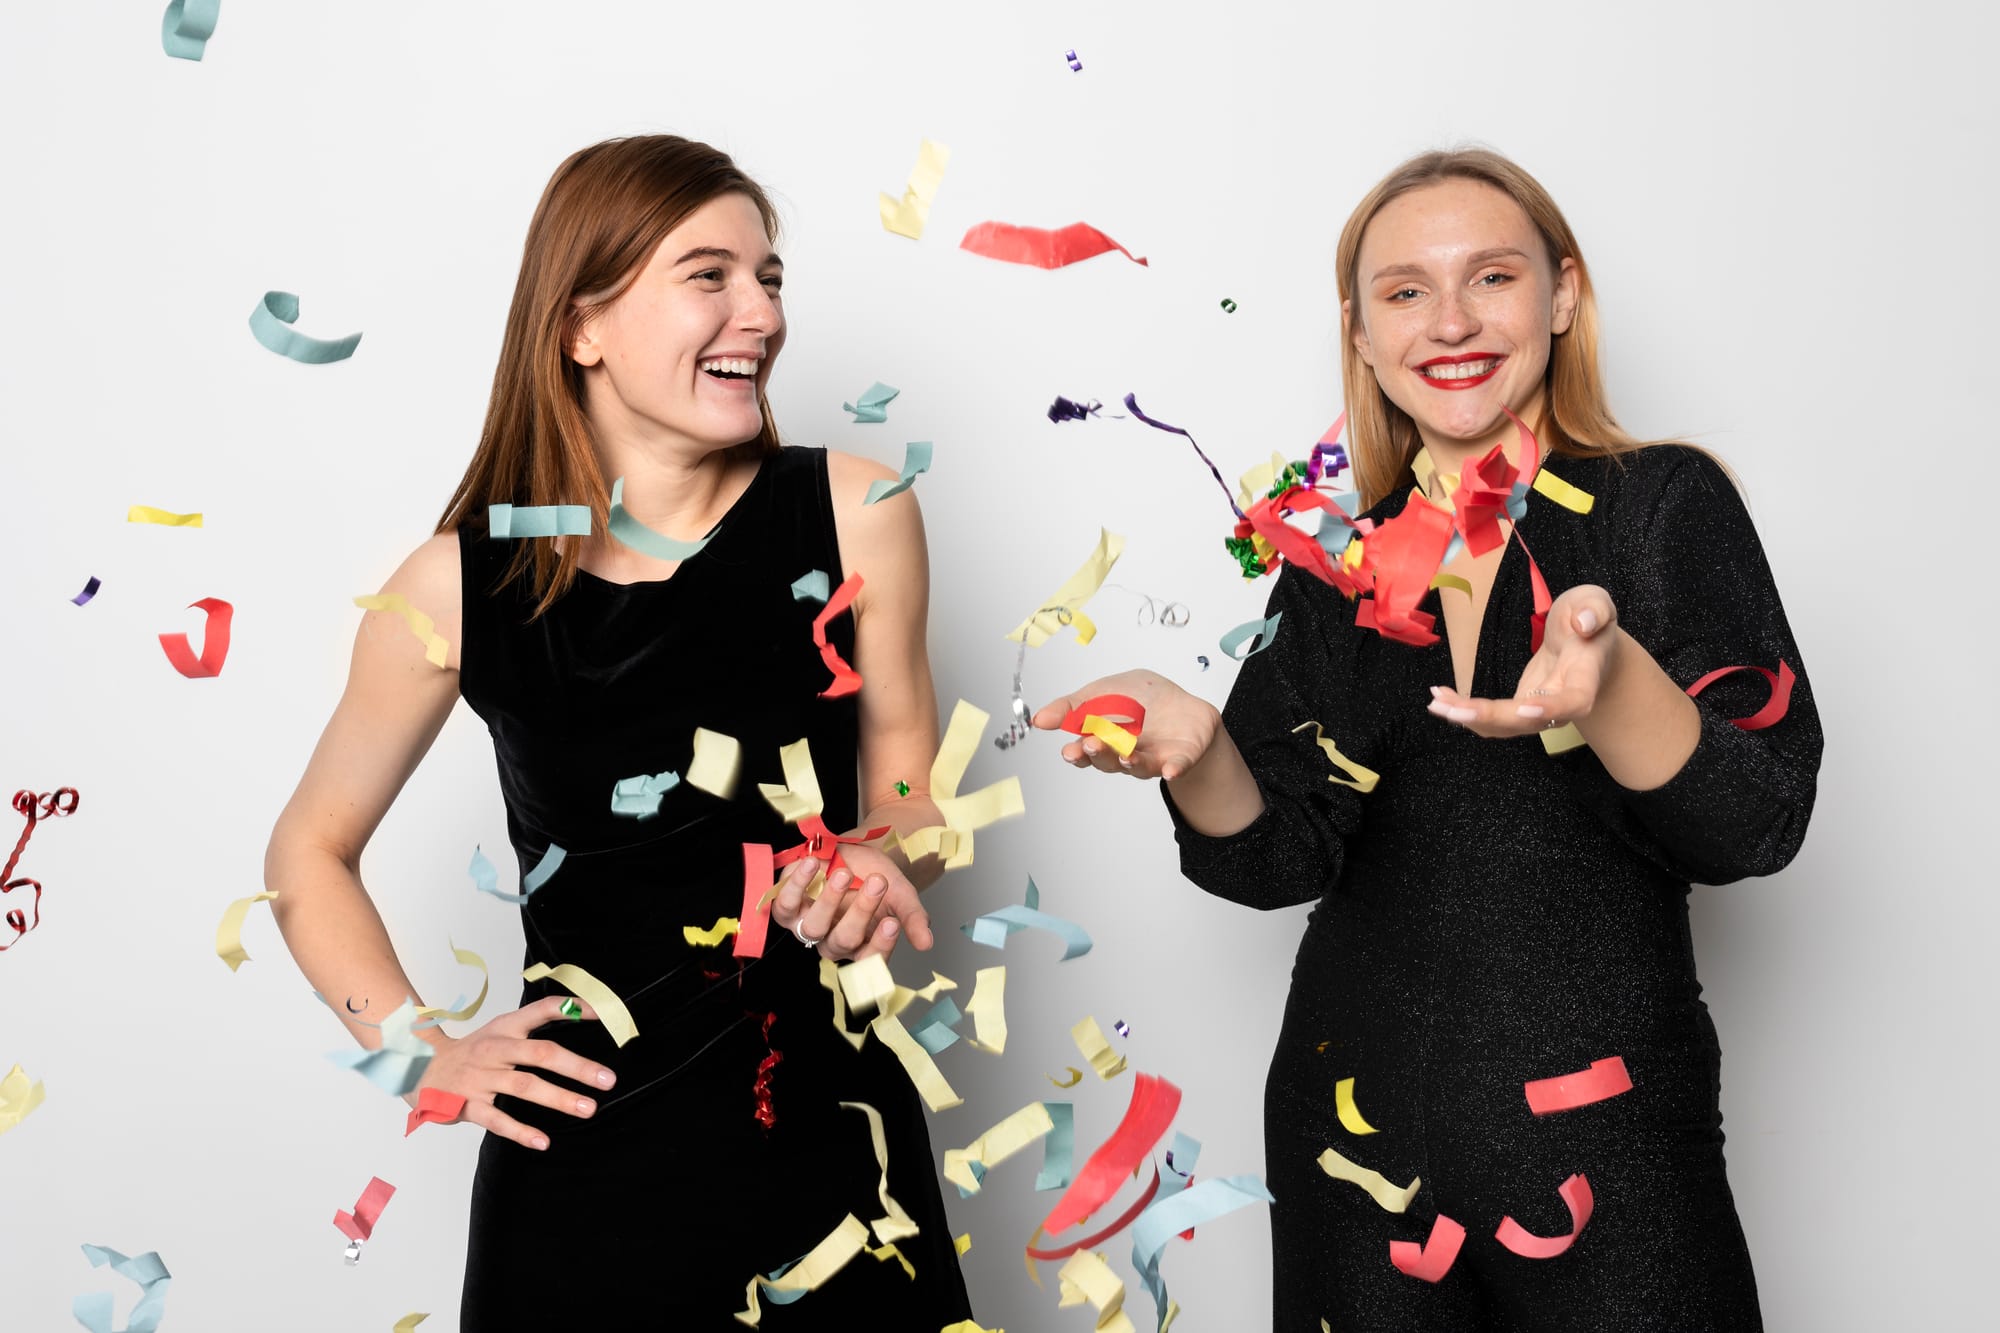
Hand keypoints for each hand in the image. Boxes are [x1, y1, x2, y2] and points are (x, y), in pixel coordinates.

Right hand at [404, 994, 615, 1150]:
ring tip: (588, 1108)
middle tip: (606, 1079)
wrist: (418, 1068)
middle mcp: (495, 1049)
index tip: (600, 1013)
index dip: (570, 1009)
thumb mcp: (499, 1030)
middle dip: (577, 1067)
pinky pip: (498, 1119)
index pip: (541, 1010)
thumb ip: (533, 1027)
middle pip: (541, 1053)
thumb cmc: (472, 1051)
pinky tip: (542, 1141)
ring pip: (525, 1086)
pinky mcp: (468, 1104)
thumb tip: (578, 1016)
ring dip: (559, 1098)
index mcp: (505, 1028)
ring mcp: (481, 1077)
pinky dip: (521, 1131)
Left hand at [769, 844, 930, 962]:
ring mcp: (808, 925)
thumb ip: (913, 918)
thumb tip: (927, 943)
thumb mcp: (901, 895)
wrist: (855, 851)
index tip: (892, 923)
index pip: (870, 960)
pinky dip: (797, 884)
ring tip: (844, 874)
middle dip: (861, 911)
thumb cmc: (876, 877)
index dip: (880, 945)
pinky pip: (784, 903)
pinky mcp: (788, 906)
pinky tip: (813, 865)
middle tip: (879, 882)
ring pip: (813, 927)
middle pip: (843, 941)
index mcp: (862, 946)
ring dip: (829, 900)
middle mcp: (832, 941)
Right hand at [1032, 670, 1219, 780]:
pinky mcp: (1180, 757)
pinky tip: (1170, 771)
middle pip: (1109, 761)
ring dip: (1130, 762)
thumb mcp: (1102, 692)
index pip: (1087, 752)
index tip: (1069, 751)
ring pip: (1139, 765)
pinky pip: (1178, 766)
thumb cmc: (1141, 699)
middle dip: (1100, 754)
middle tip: (1092, 745)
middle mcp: (1126, 754)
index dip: (1078, 754)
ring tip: (1125, 754)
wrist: (1185, 706)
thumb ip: (1071, 707)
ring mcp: (1153, 757)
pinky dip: (1174, 769)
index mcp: (1105, 740)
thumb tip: (1037, 719)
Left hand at [1426, 585, 1620, 738]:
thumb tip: (1584, 623)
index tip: (1525, 706)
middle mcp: (1561, 703)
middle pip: (1527, 722)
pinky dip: (1464, 710)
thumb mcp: (1595, 603)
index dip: (1552, 708)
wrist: (1585, 644)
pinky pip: (1492, 718)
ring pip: (1504, 726)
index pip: (1574, 701)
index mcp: (1585, 678)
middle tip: (1453, 711)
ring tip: (1436, 702)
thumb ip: (1594, 610)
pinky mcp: (1519, 708)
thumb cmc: (1588, 620)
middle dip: (1490, 718)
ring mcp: (1539, 710)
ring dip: (1468, 717)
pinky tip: (1440, 697)